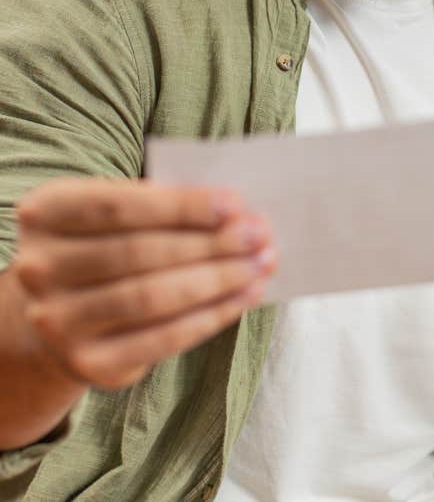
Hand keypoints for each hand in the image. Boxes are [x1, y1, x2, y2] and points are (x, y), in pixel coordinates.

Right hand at [11, 178, 276, 390]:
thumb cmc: (110, 243)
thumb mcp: (122, 213)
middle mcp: (40, 268)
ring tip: (261, 264)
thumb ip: (166, 207)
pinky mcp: (88, 363)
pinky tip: (246, 296)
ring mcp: (58, 321)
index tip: (235, 203)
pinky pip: (162, 338)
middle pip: (140, 254)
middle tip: (260, 235)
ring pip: (152, 298)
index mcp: (47, 212)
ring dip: (219, 279)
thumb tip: (241, 215)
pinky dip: (213, 315)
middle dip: (212, 243)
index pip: (120, 206)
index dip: (182, 206)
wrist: (63, 309)